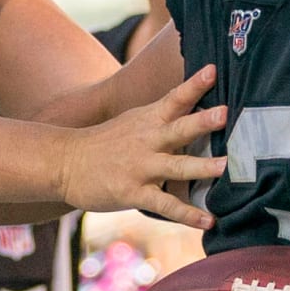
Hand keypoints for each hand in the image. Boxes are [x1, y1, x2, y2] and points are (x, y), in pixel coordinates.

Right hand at [57, 65, 226, 230]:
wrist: (64, 162)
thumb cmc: (103, 143)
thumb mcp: (131, 123)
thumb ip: (161, 119)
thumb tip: (196, 113)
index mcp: (146, 120)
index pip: (174, 98)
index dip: (194, 84)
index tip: (213, 69)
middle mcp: (146, 140)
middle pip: (178, 128)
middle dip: (201, 121)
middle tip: (224, 113)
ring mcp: (140, 167)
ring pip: (176, 166)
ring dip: (201, 166)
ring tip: (225, 166)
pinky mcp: (133, 192)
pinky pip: (166, 204)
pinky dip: (188, 214)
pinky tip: (209, 221)